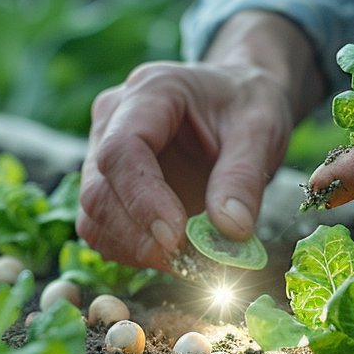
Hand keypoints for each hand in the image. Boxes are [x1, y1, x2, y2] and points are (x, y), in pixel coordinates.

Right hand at [78, 11, 323, 269]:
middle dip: (140, 236)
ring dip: (135, 250)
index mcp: (150, 91)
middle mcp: (112, 120)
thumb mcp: (260, 130)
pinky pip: (104, 230)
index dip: (143, 200)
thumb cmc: (246, 105)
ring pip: (93, 217)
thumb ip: (244, 177)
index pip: (122, 149)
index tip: (177, 238)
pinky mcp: (109, 187)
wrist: (237, 98)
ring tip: (189, 261)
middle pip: (99, 190)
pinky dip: (135, 253)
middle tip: (191, 262)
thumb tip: (231, 230)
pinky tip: (175, 256)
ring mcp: (102, 154)